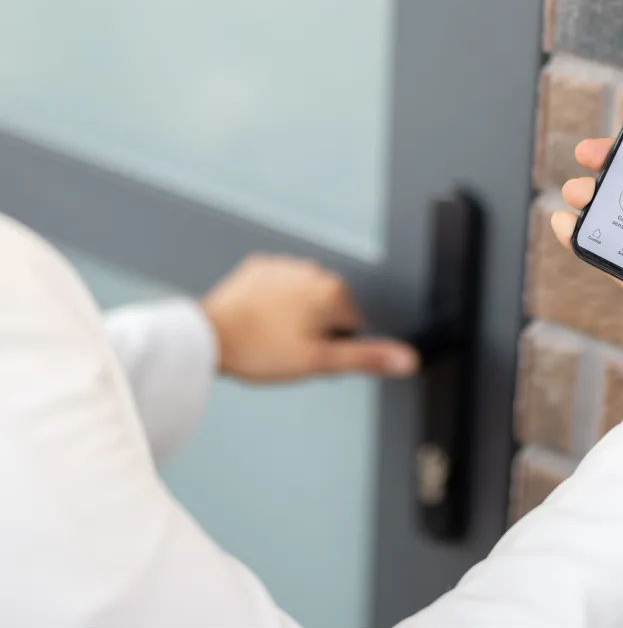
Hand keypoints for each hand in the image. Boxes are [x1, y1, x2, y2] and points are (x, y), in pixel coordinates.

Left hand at [201, 256, 417, 382]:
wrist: (208, 336)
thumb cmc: (261, 350)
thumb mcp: (320, 362)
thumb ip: (368, 357)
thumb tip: (409, 359)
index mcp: (334, 292)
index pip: (353, 325)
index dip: (333, 346)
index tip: (309, 354)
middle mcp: (314, 270)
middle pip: (330, 308)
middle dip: (316, 329)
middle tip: (289, 349)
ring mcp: (286, 265)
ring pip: (305, 297)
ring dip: (295, 315)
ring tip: (270, 336)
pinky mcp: (260, 267)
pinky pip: (279, 286)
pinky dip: (273, 302)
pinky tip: (258, 320)